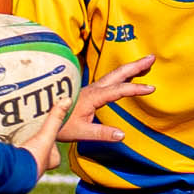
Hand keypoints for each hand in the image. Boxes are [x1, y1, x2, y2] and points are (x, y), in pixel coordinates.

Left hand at [21, 54, 155, 177]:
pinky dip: (121, 75)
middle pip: (117, 74)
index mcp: (92, 97)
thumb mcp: (80, 133)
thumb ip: (100, 134)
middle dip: (135, 66)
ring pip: (113, 75)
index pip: (118, 90)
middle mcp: (93, 89)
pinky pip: (109, 80)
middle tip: (152, 57)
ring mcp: (91, 89)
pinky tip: (127, 77)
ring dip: (130, 69)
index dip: (135, 89)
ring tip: (145, 63)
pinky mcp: (89, 92)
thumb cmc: (59, 126)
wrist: (42, 119)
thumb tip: (122, 135)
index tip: (151, 88)